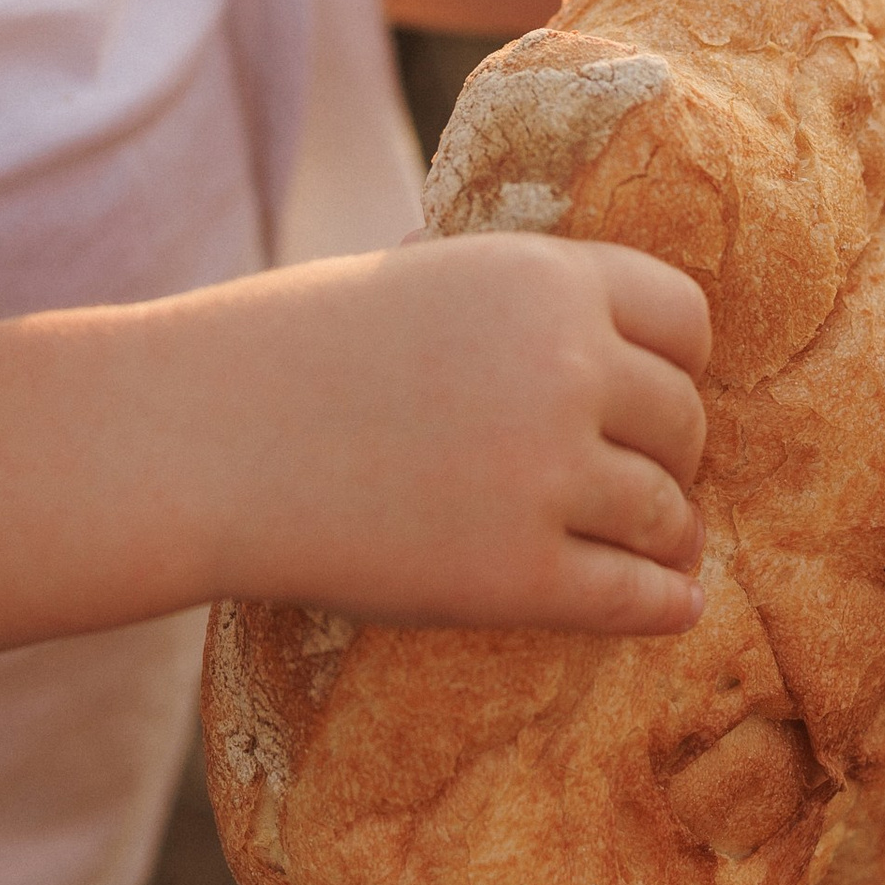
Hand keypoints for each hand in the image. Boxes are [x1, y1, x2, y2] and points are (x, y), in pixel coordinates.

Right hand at [210, 232, 712, 636]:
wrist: (200, 440)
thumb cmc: (291, 351)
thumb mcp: (417, 278)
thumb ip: (512, 300)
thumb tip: (588, 322)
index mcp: (544, 278)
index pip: (685, 320)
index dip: (675, 361)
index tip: (652, 392)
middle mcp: (565, 368)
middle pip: (683, 422)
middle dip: (667, 453)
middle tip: (642, 478)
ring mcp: (547, 476)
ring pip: (669, 516)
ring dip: (669, 536)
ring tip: (657, 548)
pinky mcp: (518, 576)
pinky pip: (635, 599)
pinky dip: (661, 607)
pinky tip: (669, 606)